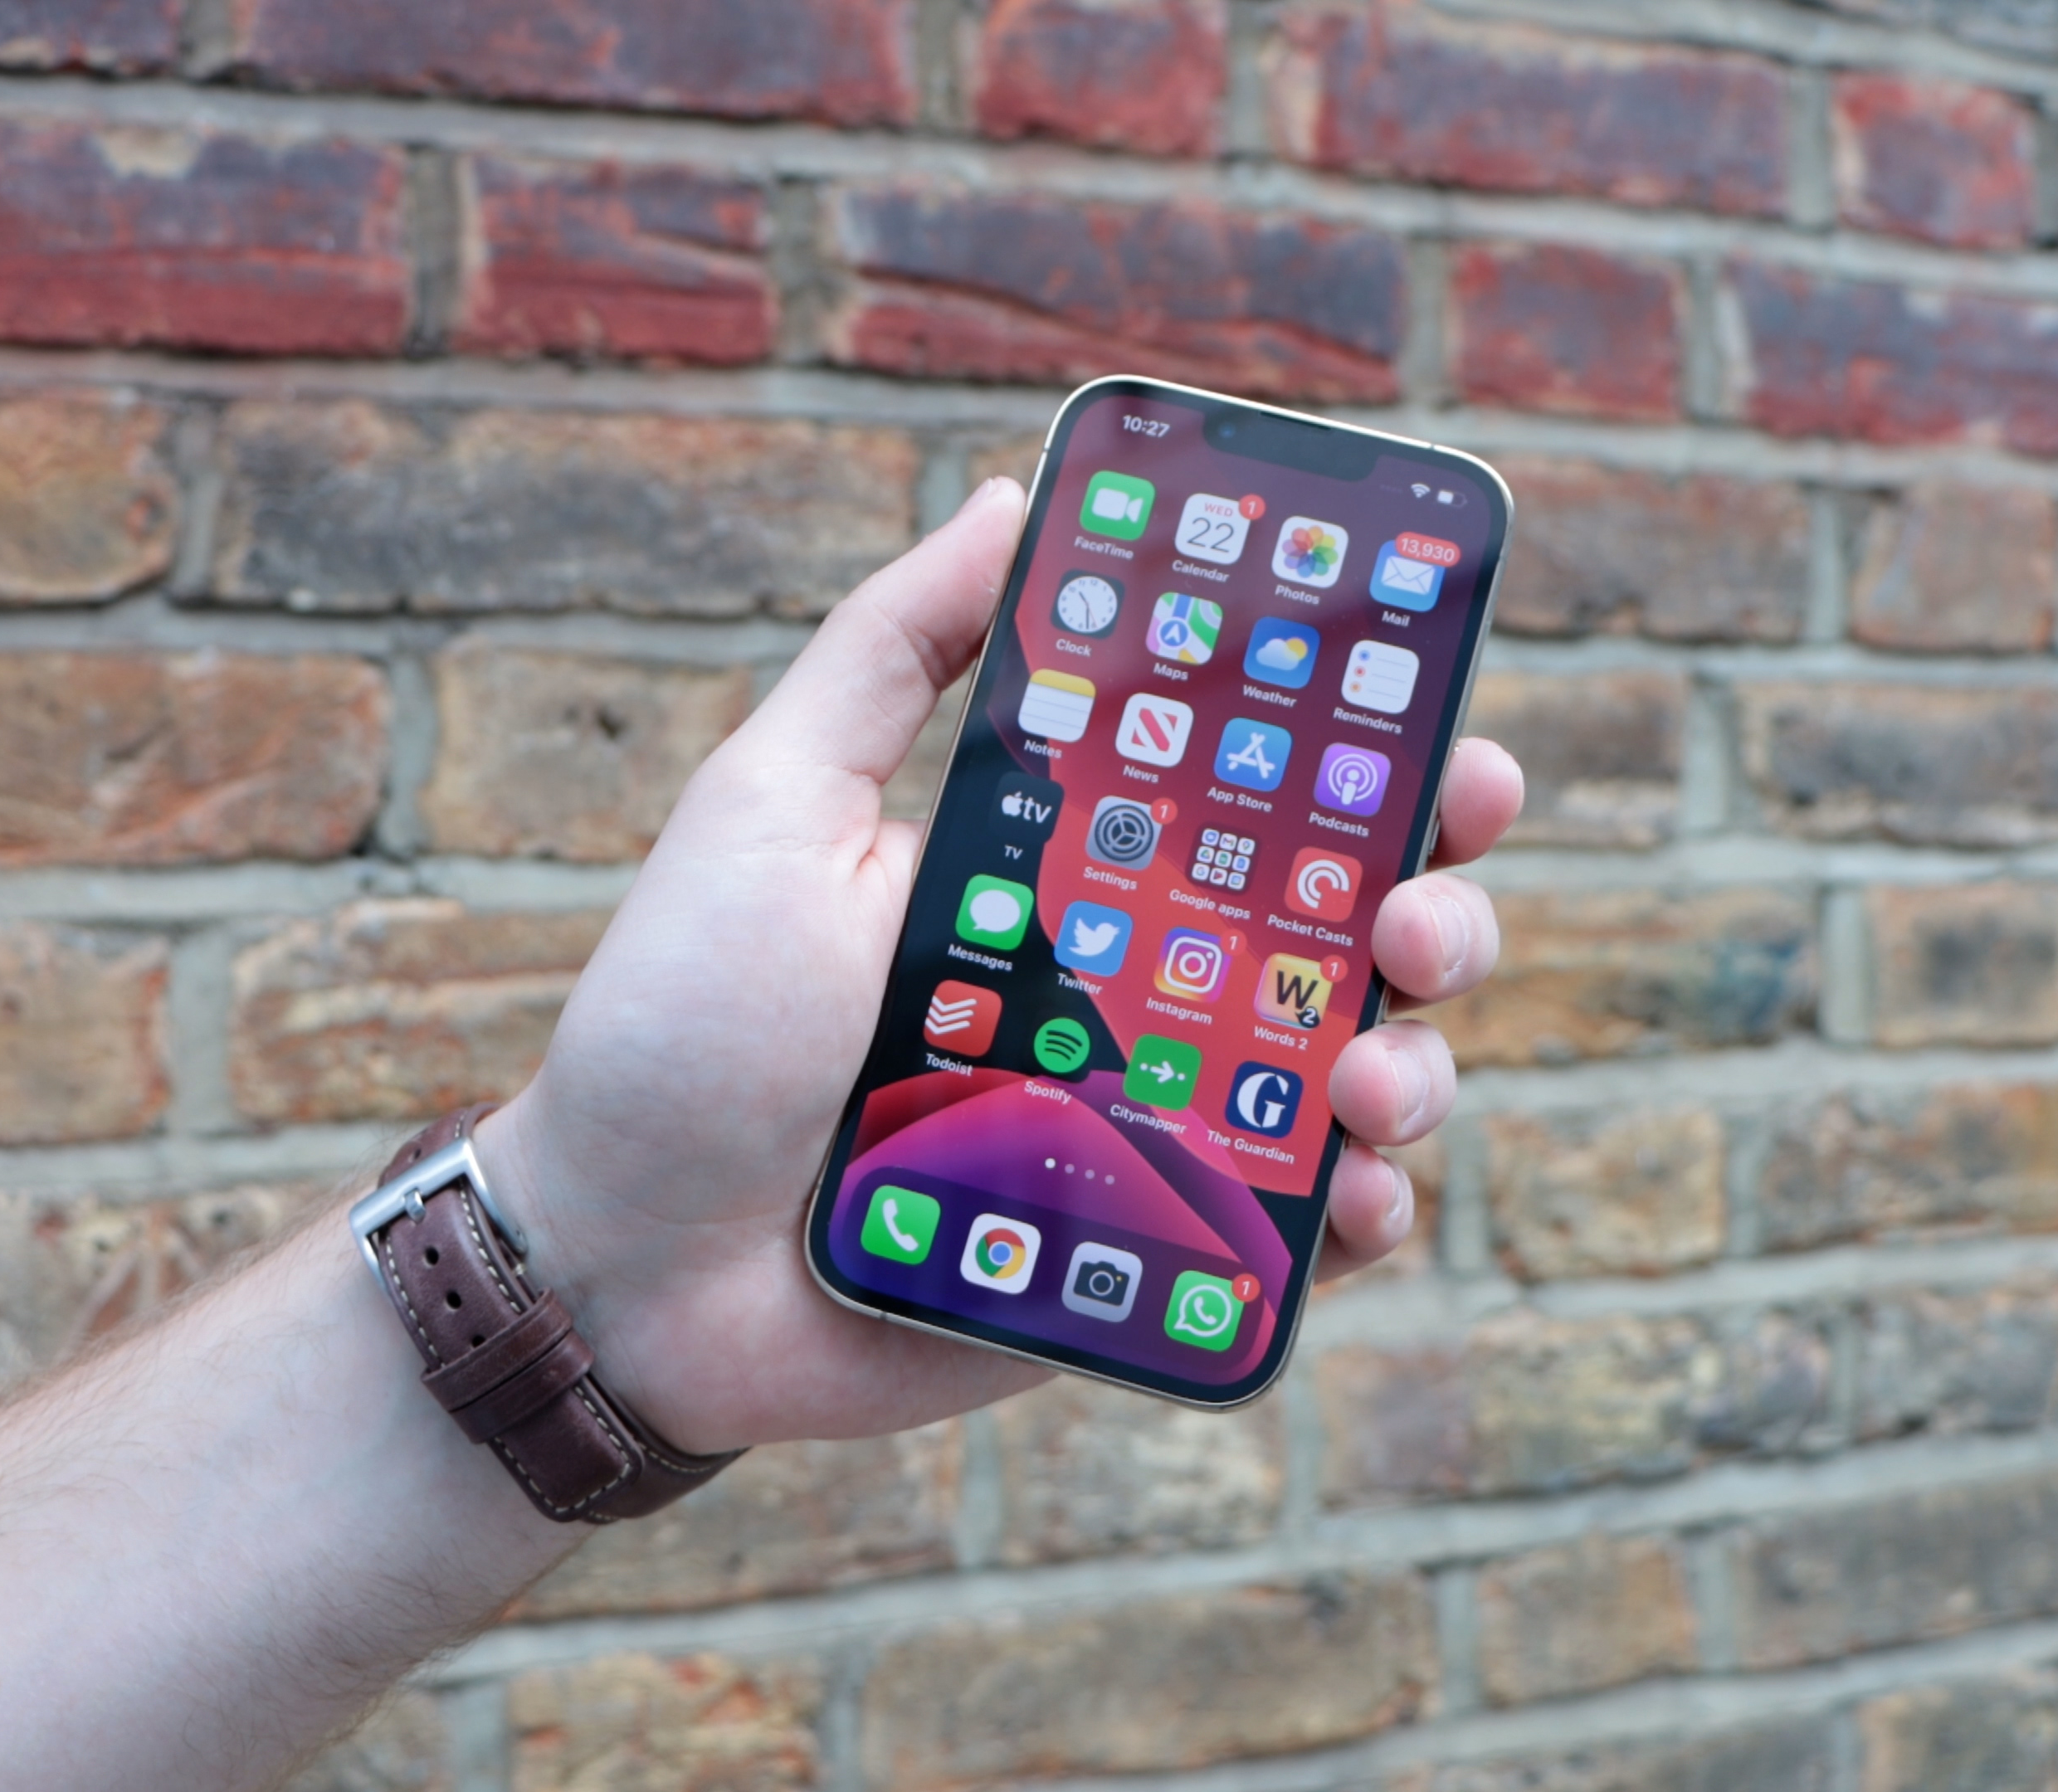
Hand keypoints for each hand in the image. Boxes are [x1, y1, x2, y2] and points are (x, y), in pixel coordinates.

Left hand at [482, 479, 1525, 1452]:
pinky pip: (1294, 1244)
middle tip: (1416, 915)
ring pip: (1356, 1088)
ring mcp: (1148, 1132)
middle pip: (1349, 941)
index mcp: (1069, 876)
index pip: (1264, 803)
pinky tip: (1353, 1199)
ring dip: (1415, 1065)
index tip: (1441, 732)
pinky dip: (1358, 1219)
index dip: (1380, 761)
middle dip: (1436, 909)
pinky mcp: (1140, 1262)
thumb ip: (889, 653)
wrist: (616, 1263)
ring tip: (1372, 1076)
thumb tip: (1010, 496)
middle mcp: (1133, 996)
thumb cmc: (681, 1025)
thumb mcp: (770, 804)